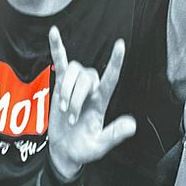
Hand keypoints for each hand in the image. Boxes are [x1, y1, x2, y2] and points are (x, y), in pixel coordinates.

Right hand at [47, 27, 135, 179]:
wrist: (64, 151)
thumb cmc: (83, 149)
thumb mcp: (99, 146)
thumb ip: (114, 136)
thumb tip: (131, 125)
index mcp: (102, 102)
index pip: (111, 79)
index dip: (115, 63)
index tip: (120, 45)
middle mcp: (91, 90)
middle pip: (86, 79)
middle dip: (76, 98)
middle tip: (71, 118)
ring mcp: (76, 86)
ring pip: (74, 73)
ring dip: (67, 90)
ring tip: (65, 109)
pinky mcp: (61, 86)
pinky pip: (60, 63)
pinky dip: (57, 48)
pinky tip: (53, 34)